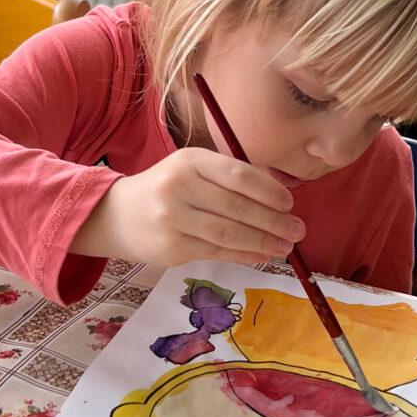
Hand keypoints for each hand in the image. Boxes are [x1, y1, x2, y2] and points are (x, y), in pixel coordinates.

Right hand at [72, 148, 304, 266]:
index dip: (269, 191)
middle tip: (298, 230)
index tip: (290, 204)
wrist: (119, 215)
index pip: (238, 175)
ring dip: (263, 242)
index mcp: (190, 160)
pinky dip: (244, 254)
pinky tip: (261, 255)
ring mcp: (173, 219)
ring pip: (229, 233)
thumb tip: (279, 195)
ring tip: (285, 246)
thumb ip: (229, 177)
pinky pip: (217, 252)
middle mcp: (179, 187)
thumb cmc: (167, 189)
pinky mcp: (171, 247)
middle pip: (237, 207)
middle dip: (273, 221)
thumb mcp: (192, 169)